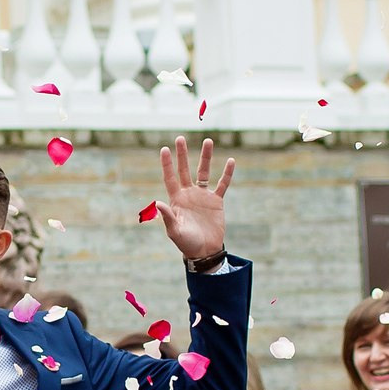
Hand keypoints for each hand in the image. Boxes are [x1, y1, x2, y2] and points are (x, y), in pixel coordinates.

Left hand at [154, 136, 232, 262]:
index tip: (165, 149)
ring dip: (205, 157)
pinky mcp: (216, 201)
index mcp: (176, 199)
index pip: (170, 178)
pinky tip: (230, 161)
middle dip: (182, 155)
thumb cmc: (186, 243)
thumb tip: (158, 202)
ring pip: (204, 172)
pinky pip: (222, 184)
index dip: (167, 164)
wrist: (204, 251)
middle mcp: (188, 194)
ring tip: (208, 141)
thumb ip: (167, 216)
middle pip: (185, 170)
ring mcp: (203, 196)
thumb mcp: (174, 231)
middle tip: (180, 138)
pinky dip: (227, 173)